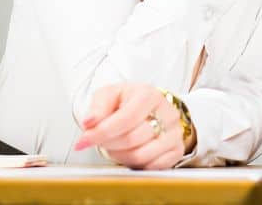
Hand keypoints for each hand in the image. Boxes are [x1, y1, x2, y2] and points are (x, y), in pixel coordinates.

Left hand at [73, 82, 190, 169]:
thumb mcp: (109, 95)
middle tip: (100, 141)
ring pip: (141, 155)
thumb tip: (89, 122)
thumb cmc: (126, 102)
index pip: (126, 119)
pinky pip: (153, 166)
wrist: (148, 109)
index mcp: (149, 95)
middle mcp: (167, 112)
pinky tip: (129, 153)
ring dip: (120, 156)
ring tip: (115, 146)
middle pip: (132, 139)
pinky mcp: (177, 149)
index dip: (102, 132)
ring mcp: (175, 132)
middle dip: (109, 144)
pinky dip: (136, 164)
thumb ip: (97, 107)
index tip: (84, 140)